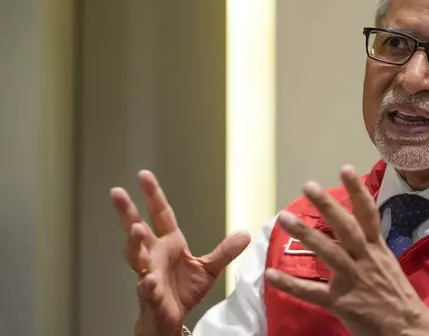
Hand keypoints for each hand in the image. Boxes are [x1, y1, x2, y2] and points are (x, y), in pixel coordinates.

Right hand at [111, 170, 250, 335]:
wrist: (172, 319)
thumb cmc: (182, 291)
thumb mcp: (208, 268)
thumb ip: (224, 250)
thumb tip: (246, 233)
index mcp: (169, 244)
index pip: (160, 214)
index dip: (153, 195)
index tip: (143, 175)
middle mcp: (154, 255)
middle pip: (137, 229)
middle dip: (126, 211)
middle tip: (117, 192)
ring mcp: (149, 274)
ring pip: (136, 256)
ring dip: (134, 243)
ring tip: (136, 230)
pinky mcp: (151, 295)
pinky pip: (146, 289)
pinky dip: (147, 284)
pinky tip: (147, 280)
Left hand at [265, 166, 428, 335]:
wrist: (409, 331)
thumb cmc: (398, 299)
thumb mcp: (387, 266)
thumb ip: (369, 249)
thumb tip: (354, 232)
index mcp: (377, 249)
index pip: (368, 214)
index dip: (357, 191)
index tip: (345, 169)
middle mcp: (366, 259)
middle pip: (345, 227)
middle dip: (327, 205)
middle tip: (308, 186)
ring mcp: (353, 280)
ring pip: (328, 252)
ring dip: (306, 233)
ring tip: (284, 217)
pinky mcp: (342, 303)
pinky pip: (312, 292)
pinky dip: (290, 283)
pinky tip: (271, 273)